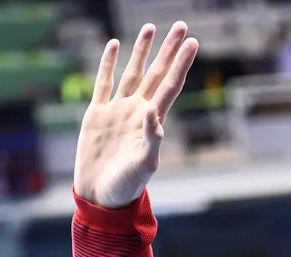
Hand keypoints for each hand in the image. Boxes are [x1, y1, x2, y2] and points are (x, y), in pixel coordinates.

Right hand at [73, 22, 199, 208]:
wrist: (100, 198)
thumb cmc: (126, 187)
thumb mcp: (144, 165)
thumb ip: (152, 138)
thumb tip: (153, 109)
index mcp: (152, 121)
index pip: (171, 85)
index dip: (182, 64)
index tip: (193, 42)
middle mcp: (137, 111)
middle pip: (157, 73)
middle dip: (168, 50)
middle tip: (182, 25)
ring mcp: (117, 111)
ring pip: (133, 73)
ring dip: (142, 51)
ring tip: (151, 27)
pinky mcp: (97, 115)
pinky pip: (104, 83)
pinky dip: (108, 64)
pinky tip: (114, 46)